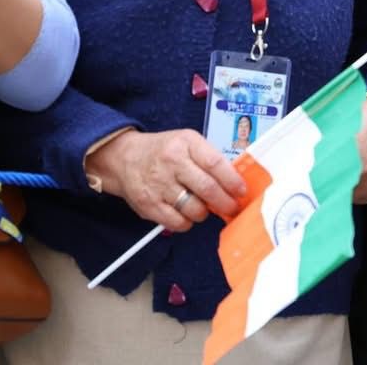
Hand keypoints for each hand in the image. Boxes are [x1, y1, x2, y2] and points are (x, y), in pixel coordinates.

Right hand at [85, 129, 246, 231]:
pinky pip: (178, 222)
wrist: (125, 159)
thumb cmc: (163, 151)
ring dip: (205, 213)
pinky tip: (187, 213)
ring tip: (204, 207)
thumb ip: (210, 158)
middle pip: (207, 189)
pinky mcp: (149, 205)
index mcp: (186, 144)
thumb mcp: (188, 142)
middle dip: (225, 203)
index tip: (242, 191)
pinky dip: (188, 223)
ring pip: (195, 209)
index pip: (215, 164)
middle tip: (232, 207)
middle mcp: (172, 163)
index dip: (232, 181)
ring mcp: (159, 185)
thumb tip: (235, 181)